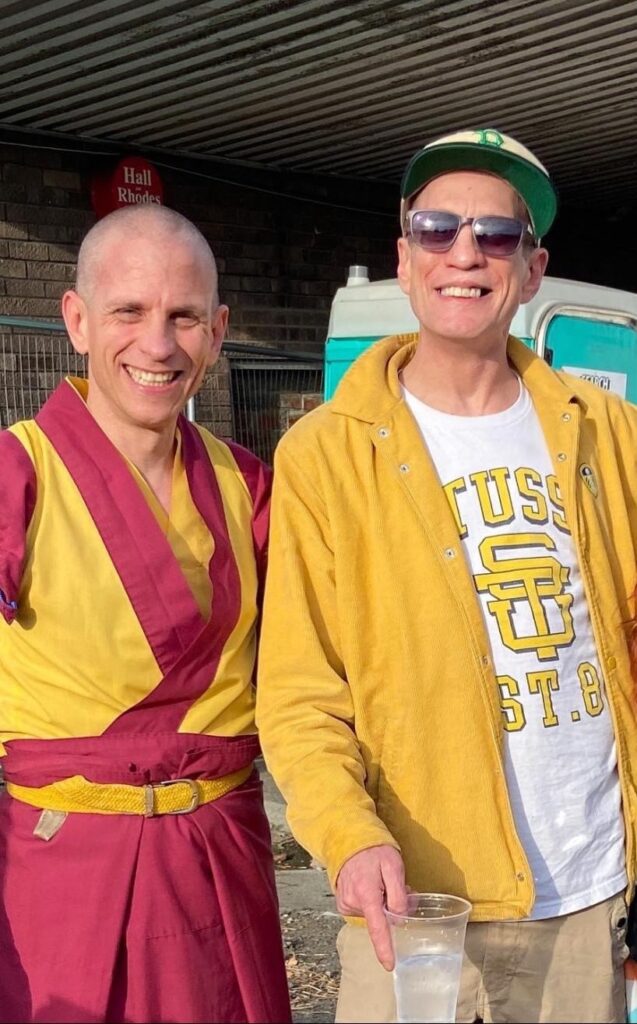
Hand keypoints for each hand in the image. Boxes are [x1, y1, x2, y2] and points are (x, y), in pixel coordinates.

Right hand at [335, 845, 407, 970]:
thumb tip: (399, 919)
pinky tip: (369, 885)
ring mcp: (345, 903)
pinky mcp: (342, 903)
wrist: (348, 838)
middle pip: (379, 919)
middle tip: (394, 885)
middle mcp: (352, 902)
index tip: (390, 965)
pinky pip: (363, 910)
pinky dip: (371, 902)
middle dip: (391, 908)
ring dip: (381, 903)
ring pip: (372, 915)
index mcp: (366, 894)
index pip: (377, 928)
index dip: (384, 948)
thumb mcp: (394, 866)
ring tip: (379, 881)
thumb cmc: (374, 850)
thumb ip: (398, 894)